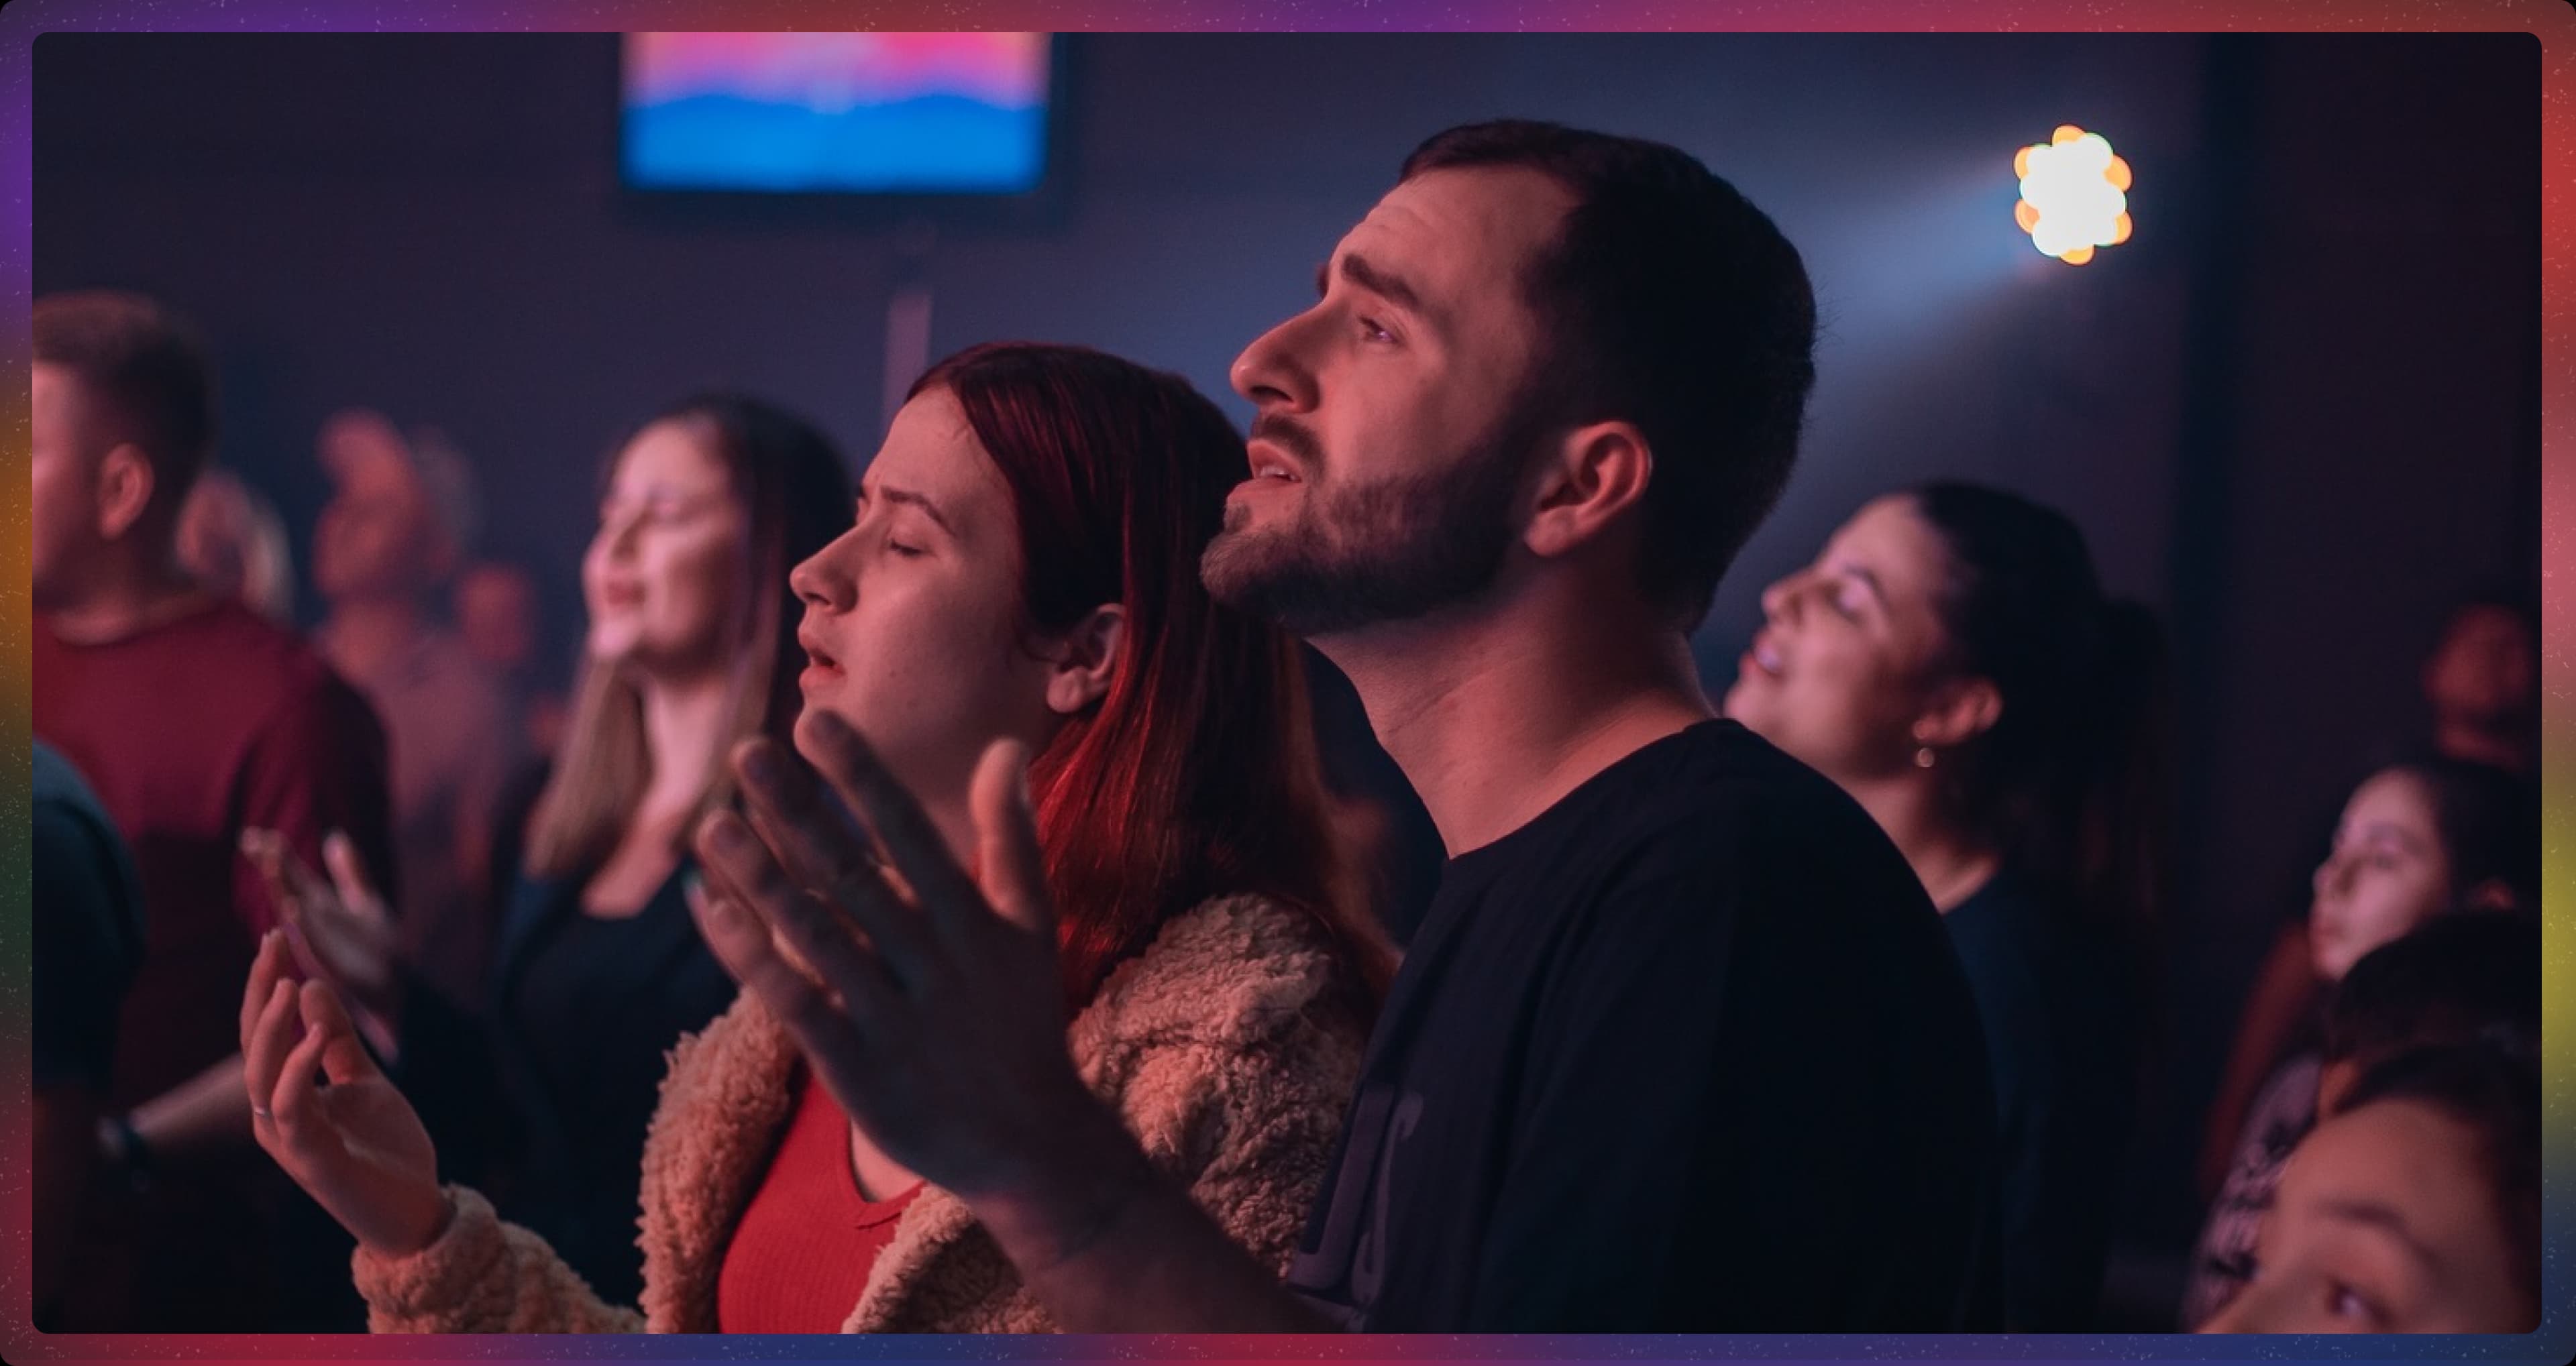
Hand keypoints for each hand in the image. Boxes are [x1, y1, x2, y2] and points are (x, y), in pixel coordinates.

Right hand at [240, 929, 449, 1257]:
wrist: (414, 1209)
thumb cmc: (385, 1148)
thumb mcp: (365, 1080)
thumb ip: (337, 1040)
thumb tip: (310, 984)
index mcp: (285, 1095)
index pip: (264, 1032)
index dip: (265, 985)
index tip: (275, 937)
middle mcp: (275, 1116)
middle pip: (253, 1046)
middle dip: (259, 994)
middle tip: (273, 944)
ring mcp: (290, 1140)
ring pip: (261, 1076)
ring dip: (272, 1028)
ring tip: (287, 983)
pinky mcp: (312, 1161)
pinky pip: (291, 1111)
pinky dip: (298, 1072)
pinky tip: (313, 1038)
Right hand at [243, 828, 399, 1023]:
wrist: (397, 991)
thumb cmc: (376, 949)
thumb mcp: (364, 901)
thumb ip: (350, 872)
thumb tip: (335, 837)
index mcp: (319, 908)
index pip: (292, 875)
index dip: (274, 854)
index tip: (251, 834)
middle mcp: (314, 925)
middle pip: (287, 889)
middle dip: (270, 866)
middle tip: (251, 841)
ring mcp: (321, 945)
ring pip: (296, 914)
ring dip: (282, 889)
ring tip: (271, 863)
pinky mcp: (337, 967)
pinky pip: (316, 945)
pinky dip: (304, 927)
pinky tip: (293, 908)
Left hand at [689, 712, 1119, 1205]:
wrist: (1029, 1143)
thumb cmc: (1021, 1021)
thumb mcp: (1031, 925)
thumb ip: (1012, 835)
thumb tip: (1005, 748)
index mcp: (971, 921)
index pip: (910, 834)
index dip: (861, 778)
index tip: (816, 720)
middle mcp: (930, 962)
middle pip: (853, 875)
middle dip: (798, 811)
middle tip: (747, 751)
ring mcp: (890, 1017)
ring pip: (814, 936)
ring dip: (760, 878)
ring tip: (711, 823)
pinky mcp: (855, 1068)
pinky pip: (793, 1003)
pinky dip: (750, 958)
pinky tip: (711, 912)